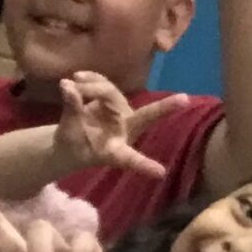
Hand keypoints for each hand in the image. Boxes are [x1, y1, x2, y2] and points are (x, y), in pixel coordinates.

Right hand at [53, 72, 180, 181]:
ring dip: (92, 87)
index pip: (131, 159)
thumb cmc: (72, 146)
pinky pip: (106, 83)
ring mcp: (121, 113)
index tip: (160, 173)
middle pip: (142, 117)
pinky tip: (78, 78)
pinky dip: (92, 79)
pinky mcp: (113, 99)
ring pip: (112, 93)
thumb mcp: (68, 134)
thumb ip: (72, 111)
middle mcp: (125, 131)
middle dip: (165, 110)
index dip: (144, 165)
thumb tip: (67, 86)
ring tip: (73, 83)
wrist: (70, 141)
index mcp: (115, 151)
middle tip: (183, 100)